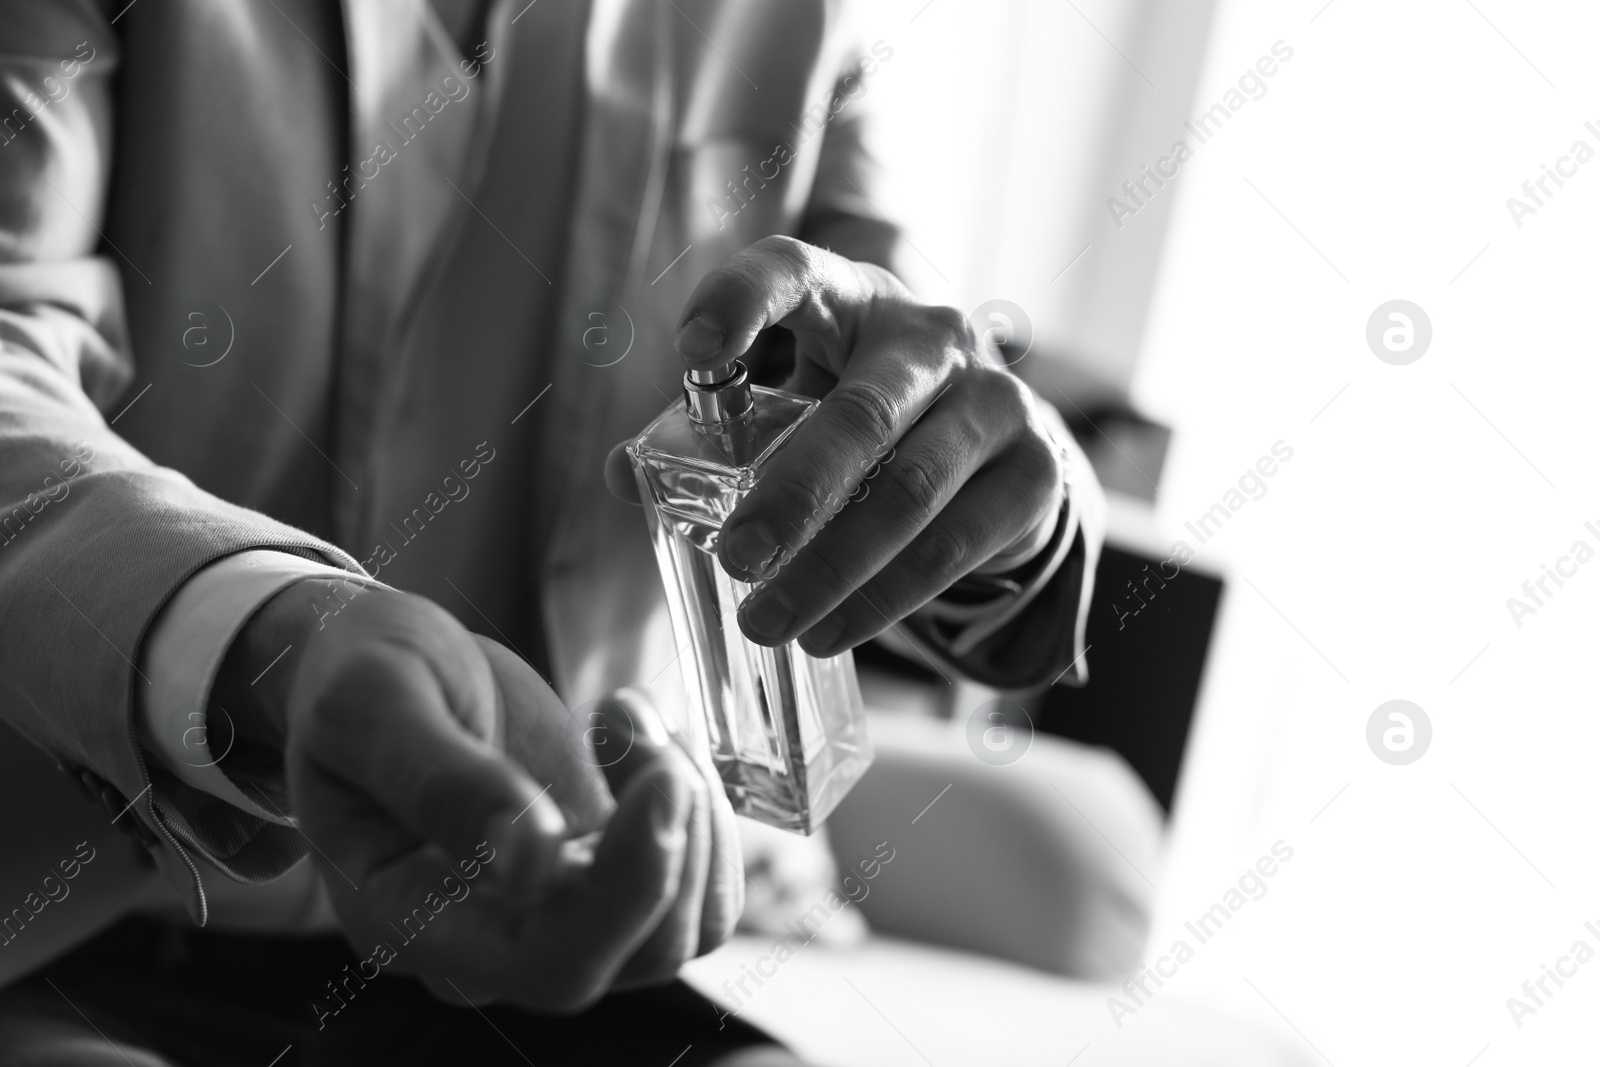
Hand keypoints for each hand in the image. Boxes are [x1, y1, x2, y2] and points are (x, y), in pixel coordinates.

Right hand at [224, 581, 739, 1011]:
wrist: (374, 667)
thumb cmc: (356, 682)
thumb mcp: (374, 705)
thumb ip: (442, 781)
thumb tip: (529, 859)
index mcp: (413, 922)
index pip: (549, 962)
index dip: (628, 887)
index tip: (660, 776)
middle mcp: (491, 943)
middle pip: (638, 955)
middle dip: (674, 832)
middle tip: (630, 710)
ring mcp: (555, 915)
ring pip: (684, 926)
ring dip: (695, 813)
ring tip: (631, 711)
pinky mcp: (599, 877)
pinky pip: (694, 887)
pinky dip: (702, 812)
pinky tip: (653, 739)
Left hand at [611, 236, 1066, 655]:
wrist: (995, 440)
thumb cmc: (861, 409)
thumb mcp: (793, 400)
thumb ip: (709, 432)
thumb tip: (624, 475)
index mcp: (850, 299)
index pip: (793, 270)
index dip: (742, 302)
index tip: (691, 352)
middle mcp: (931, 338)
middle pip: (862, 414)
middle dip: (794, 494)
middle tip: (737, 558)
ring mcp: (994, 402)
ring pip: (911, 492)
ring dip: (834, 568)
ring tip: (769, 621)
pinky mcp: (1032, 472)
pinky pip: (955, 545)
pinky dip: (886, 599)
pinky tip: (831, 632)